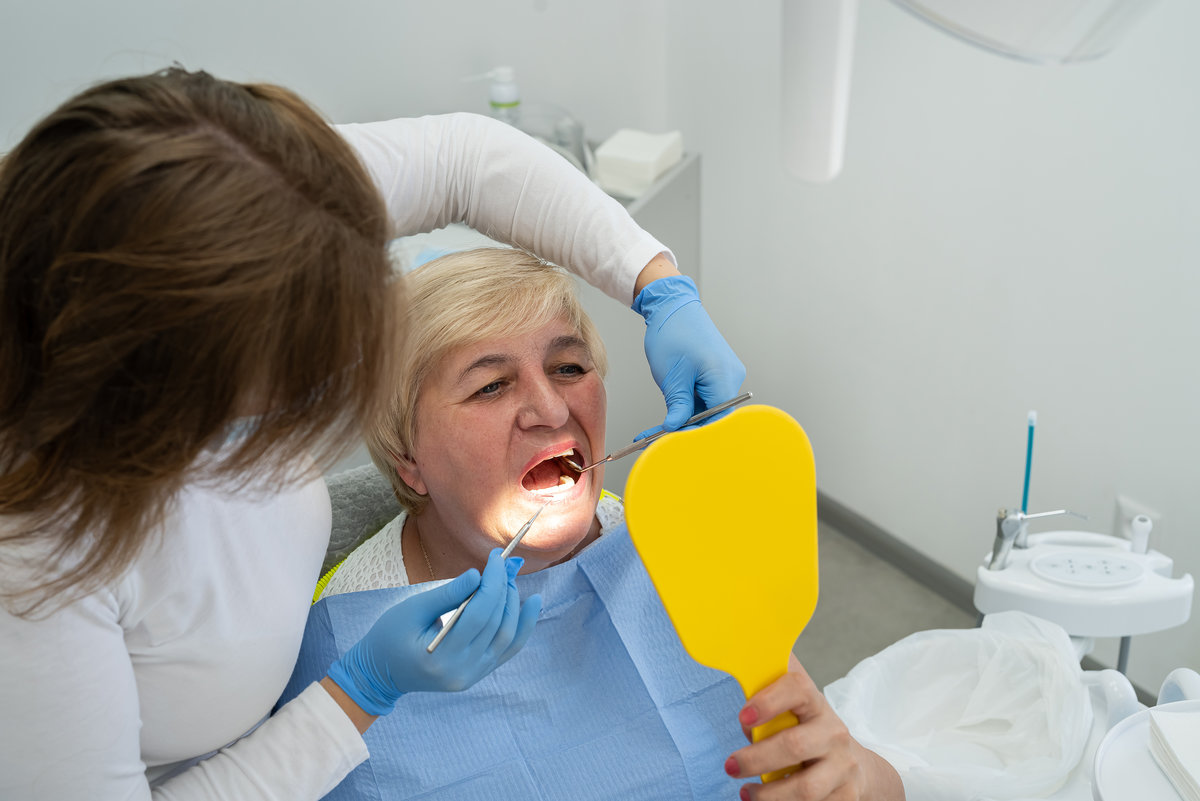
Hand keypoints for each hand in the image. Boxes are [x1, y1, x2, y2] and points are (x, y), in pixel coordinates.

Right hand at [326, 549, 540, 715]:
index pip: (478, 615)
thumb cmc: (390, 636)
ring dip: (513, 604)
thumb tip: (478, 575)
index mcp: (440, 657)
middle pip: (495, 624)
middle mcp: (461, 672)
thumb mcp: (412, 609)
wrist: (382, 672)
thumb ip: (447, 594)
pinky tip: (533, 603)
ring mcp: (472, 676)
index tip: (496, 558)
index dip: (492, 583)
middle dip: (503, 589)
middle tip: (503, 563)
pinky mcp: (478, 673)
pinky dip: (523, 626)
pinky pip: (508, 649)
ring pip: (507, 637)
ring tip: (510, 579)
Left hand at [632, 274, 745, 438]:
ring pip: (706, 410)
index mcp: (724, 378)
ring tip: (654, 433)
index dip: (698, 437)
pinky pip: (702, 399)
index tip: (675, 448)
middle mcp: (730, 378)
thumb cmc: (673, 334)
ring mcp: (723, 376)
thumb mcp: (673, 377)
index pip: (718, 420)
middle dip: (687, 431)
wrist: (672, 307)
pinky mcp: (714, 375)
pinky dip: (685, 409)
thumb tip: (676, 431)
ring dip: (683, 421)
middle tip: (660, 443)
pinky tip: (666, 420)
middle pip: (714, 417)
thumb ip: (678, 408)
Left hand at [724, 657, 903, 799]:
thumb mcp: (791, 704)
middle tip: (730, 766)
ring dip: (769, 795)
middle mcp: (833, 733)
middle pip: (794, 746)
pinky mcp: (847, 796)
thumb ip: (766, 685)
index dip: (769, 701)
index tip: (743, 717)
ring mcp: (843, 767)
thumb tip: (733, 658)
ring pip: (805, 788)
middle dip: (756, 759)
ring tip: (745, 793)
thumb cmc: (806, 728)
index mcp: (815, 703)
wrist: (852, 763)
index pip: (797, 689)